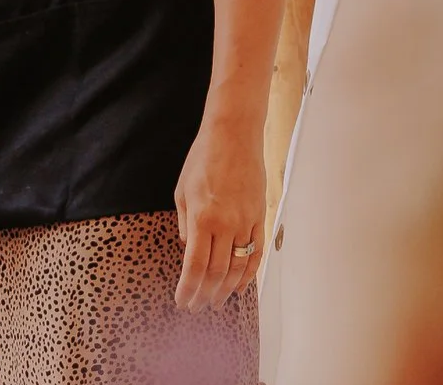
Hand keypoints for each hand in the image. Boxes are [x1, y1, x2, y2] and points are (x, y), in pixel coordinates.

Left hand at [173, 115, 265, 309]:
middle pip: (216, 272)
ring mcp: (246, 221)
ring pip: (237, 267)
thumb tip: (188, 250)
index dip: (188, 290)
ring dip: (226, 289)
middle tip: (197, 307)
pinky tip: (240, 285)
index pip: (194, 266)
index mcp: (202, 219)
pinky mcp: (260, 216)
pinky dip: (248, 272)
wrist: (234, 135)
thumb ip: (184, 225)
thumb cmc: (203, 159)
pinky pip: (255, 251)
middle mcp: (225, 224)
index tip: (182, 303)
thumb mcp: (182, 192)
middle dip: (205, 294)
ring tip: (216, 302)